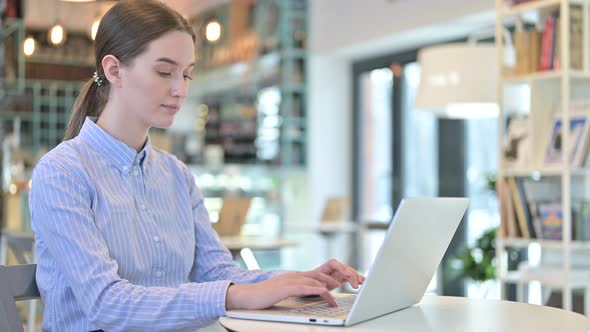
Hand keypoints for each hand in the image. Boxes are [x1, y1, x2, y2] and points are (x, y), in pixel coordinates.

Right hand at [225, 259, 364, 309]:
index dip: (339, 274)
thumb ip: (301, 290)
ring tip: (346, 289)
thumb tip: (317, 293)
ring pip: (318, 278)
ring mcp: (291, 280)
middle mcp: (297, 275)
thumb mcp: (287, 292)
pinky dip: (319, 291)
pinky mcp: (286, 287)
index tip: (353, 279)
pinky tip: (328, 295)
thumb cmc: (266, 297)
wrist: (247, 297)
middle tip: (356, 281)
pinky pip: (306, 287)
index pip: (323, 272)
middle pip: (324, 271)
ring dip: (334, 284)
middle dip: (342, 275)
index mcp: (298, 276)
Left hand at [310, 259, 364, 289]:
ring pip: (348, 272)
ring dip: (356, 276)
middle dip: (351, 274)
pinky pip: (349, 277)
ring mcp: (336, 273)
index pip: (333, 263)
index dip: (342, 268)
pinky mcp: (339, 278)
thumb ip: (318, 286)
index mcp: (322, 268)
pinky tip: (362, 282)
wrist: (307, 287)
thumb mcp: (311, 286)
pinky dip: (355, 279)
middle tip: (356, 284)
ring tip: (362, 282)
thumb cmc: (308, 286)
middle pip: (343, 267)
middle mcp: (330, 269)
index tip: (347, 276)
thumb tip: (323, 287)